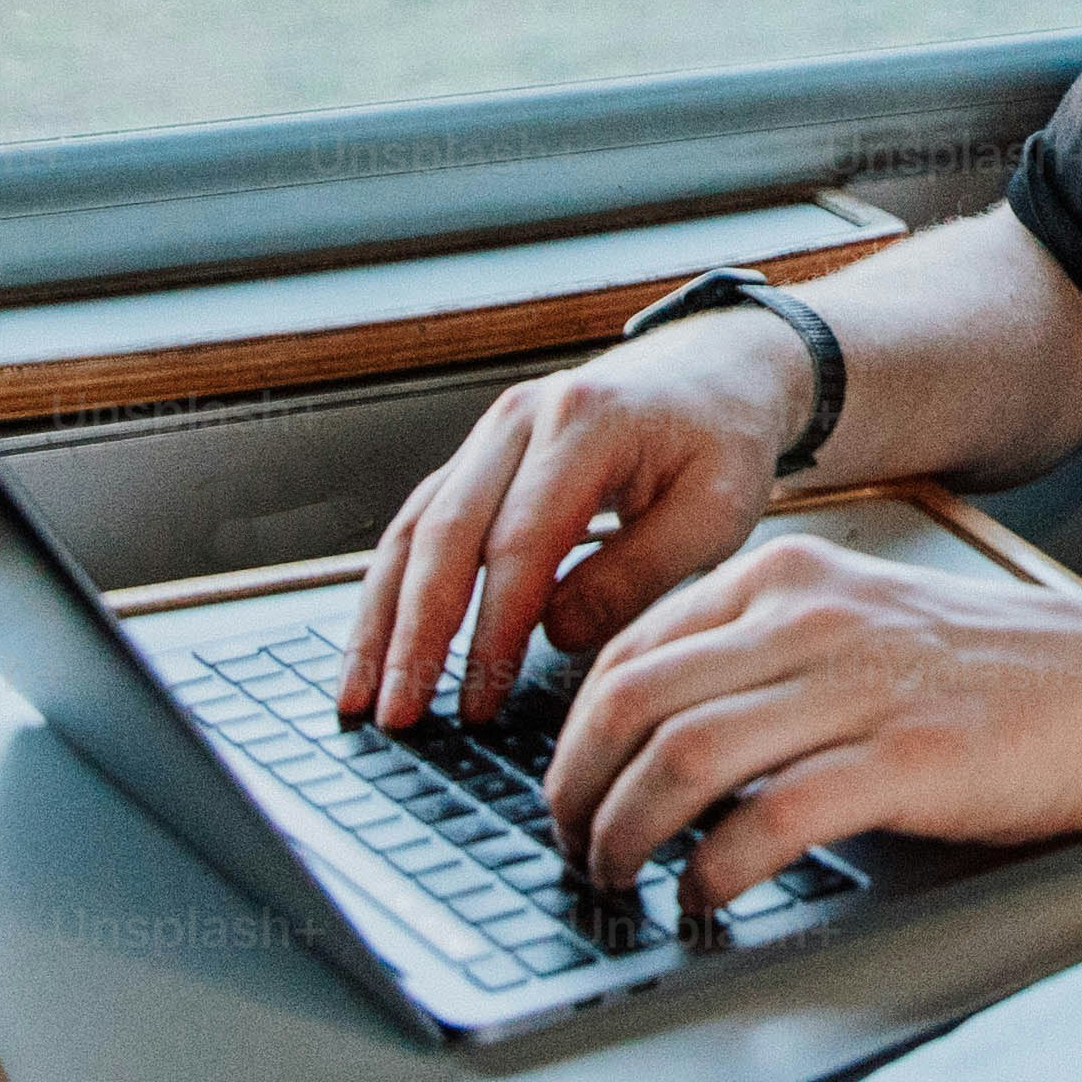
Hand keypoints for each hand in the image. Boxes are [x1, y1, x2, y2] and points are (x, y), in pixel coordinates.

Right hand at [333, 314, 813, 730]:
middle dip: (413, 631)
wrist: (717, 368)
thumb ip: (638, 574)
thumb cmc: (723, 440)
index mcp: (585, 423)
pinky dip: (392, 589)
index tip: (478, 701)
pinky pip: (420, 523)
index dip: (493, 628)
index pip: (520, 541)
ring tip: (359, 695)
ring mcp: (491, 434)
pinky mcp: (479, 458)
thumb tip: (554, 637)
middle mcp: (521, 419)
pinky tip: (375, 645)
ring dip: (381, 616)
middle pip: (445, 532)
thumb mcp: (715, 510)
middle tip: (398, 712)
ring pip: (414, 528)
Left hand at [541, 533, 1081, 908]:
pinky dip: (714, 870)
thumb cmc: (991, 672)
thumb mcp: (859, 621)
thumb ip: (764, 653)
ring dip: (624, 833)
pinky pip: (767, 820)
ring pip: (681, 757)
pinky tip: (705, 898)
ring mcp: (854, 686)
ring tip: (617, 878)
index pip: (630, 646)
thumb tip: (658, 729)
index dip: (571, 730)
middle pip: (631, 700)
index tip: (565, 785)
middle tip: (568, 844)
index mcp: (789, 576)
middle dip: (574, 787)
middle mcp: (808, 618)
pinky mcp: (899, 761)